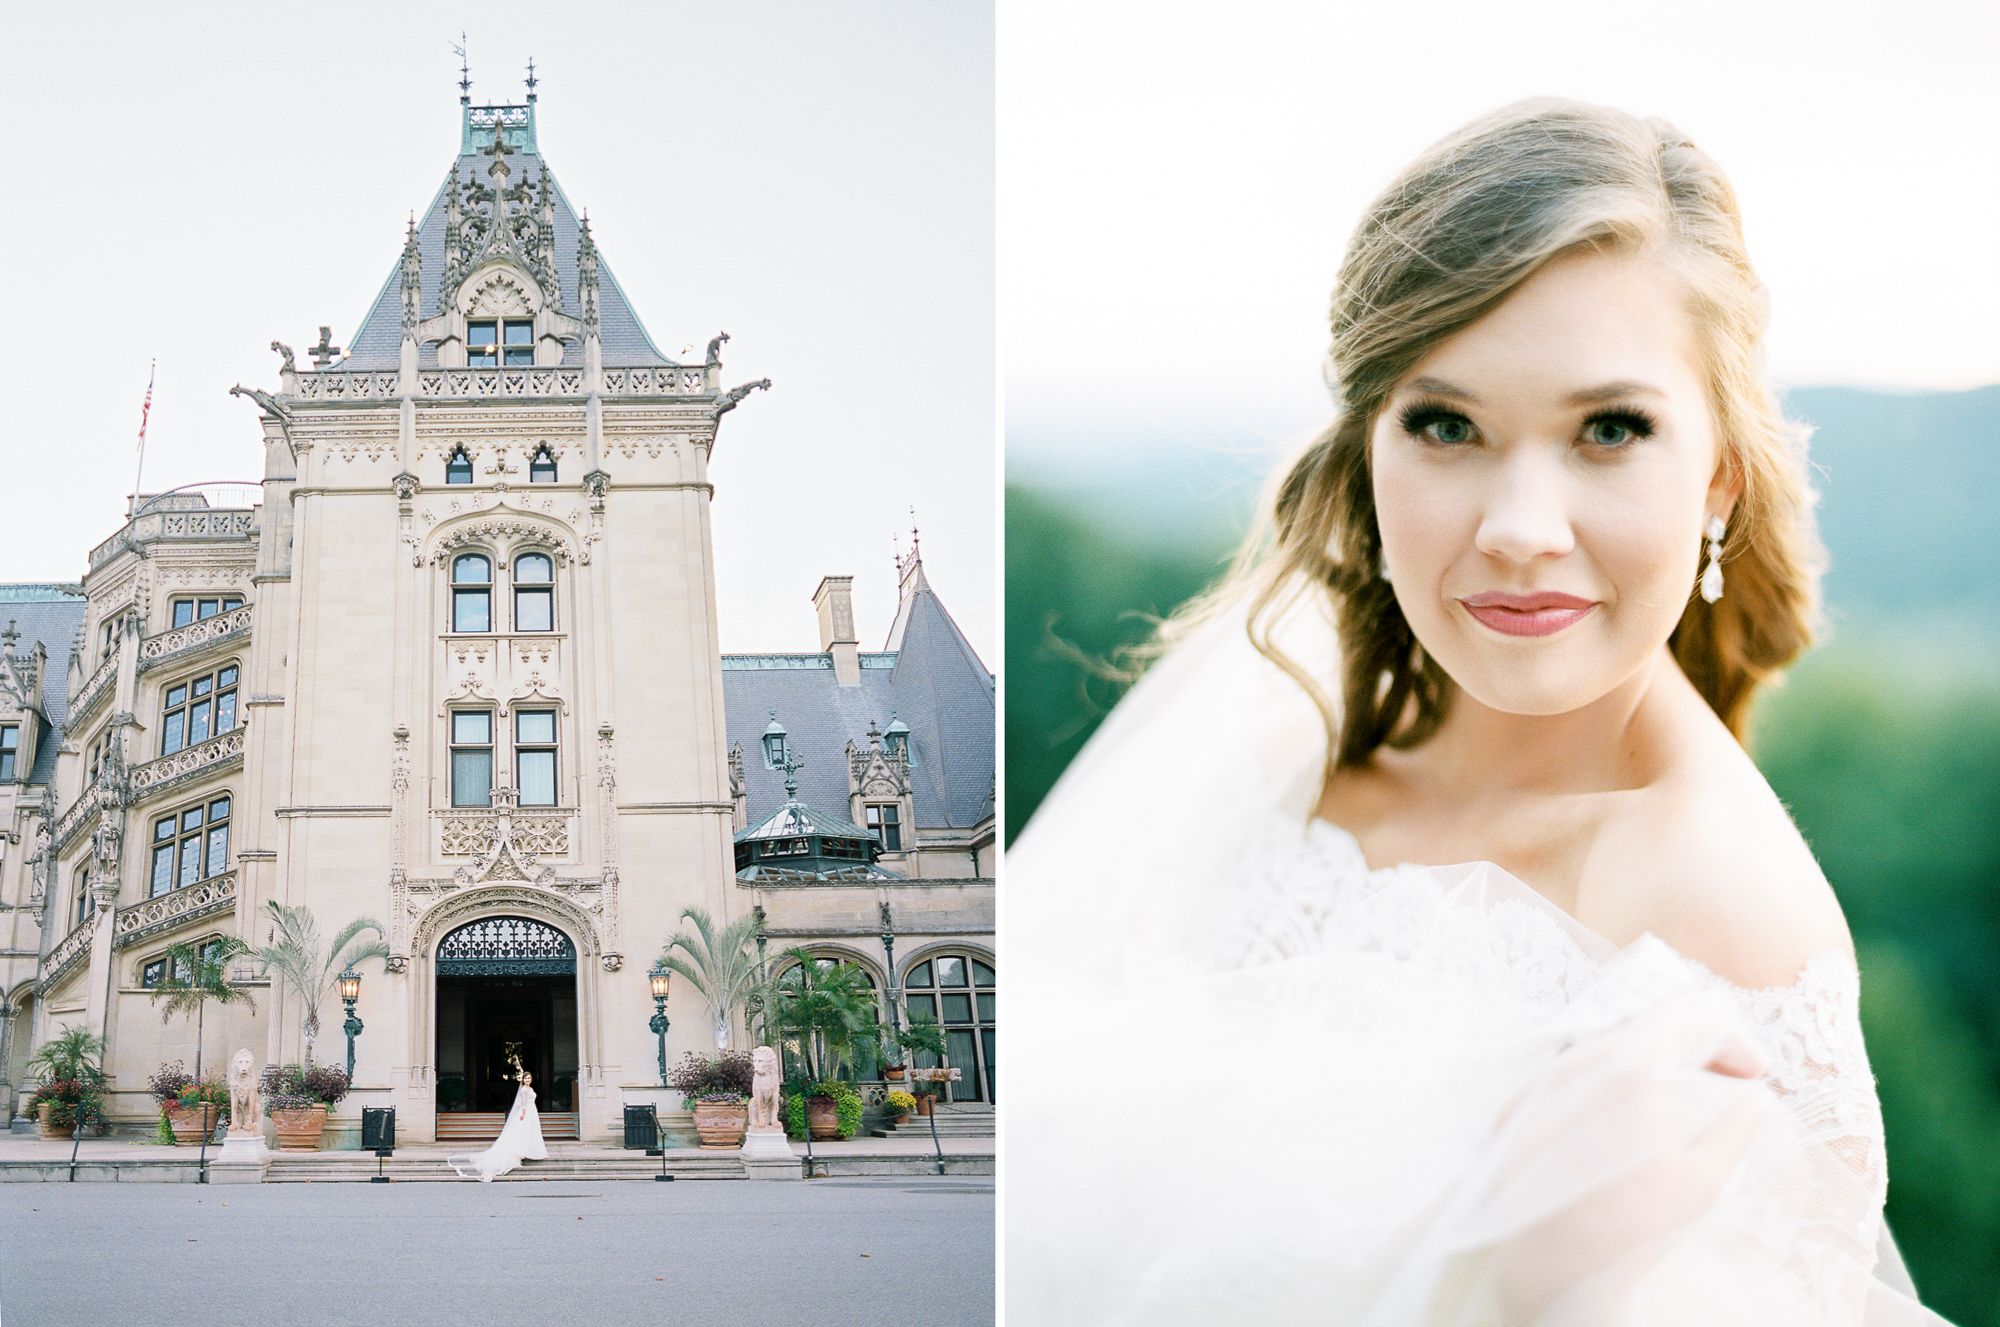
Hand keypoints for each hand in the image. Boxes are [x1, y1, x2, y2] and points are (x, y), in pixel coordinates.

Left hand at [1487, 994, 1769, 1322]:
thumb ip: (1734, 1131)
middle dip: (1695, 1046)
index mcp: (1627, 1067)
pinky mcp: (1520, 1107)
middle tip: (1727, 1079)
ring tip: (1682, 1099)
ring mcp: (1542, 1080)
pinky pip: (1571, 1077)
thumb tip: (1756, 1100)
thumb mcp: (1698, 1183)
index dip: (1730, 1037)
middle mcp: (1578, 1060)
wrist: (1539, 1265)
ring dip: (1652, 1063)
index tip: (1754, 1072)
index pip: (1686, 1014)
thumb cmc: (1624, 1227)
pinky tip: (1628, 1119)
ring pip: (1606, 1048)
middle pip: (1645, 1026)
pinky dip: (1609, 1084)